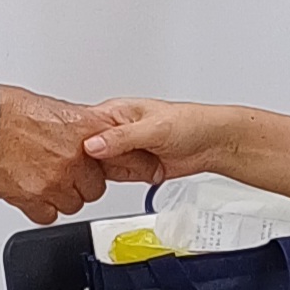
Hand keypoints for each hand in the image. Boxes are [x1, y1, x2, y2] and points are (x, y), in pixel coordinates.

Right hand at [0, 86, 158, 224]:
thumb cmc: (7, 110)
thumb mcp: (56, 109)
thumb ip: (80, 128)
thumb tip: (93, 137)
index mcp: (85, 132)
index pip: (127, 155)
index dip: (137, 165)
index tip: (150, 170)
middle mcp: (75, 160)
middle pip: (96, 187)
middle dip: (83, 181)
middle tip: (63, 169)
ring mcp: (55, 182)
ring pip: (73, 203)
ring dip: (61, 194)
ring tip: (41, 175)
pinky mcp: (34, 200)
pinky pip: (48, 214)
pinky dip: (41, 206)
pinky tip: (30, 188)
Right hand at [81, 99, 238, 186]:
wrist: (212, 143)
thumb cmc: (189, 123)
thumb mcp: (154, 128)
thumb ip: (122, 138)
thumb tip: (92, 145)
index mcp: (115, 112)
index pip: (83, 127)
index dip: (78, 143)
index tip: (84, 156)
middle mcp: (115, 130)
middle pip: (87, 152)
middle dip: (100, 161)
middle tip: (124, 159)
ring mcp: (122, 149)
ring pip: (100, 167)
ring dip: (117, 170)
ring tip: (141, 161)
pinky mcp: (130, 165)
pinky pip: (116, 176)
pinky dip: (128, 177)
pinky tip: (142, 171)